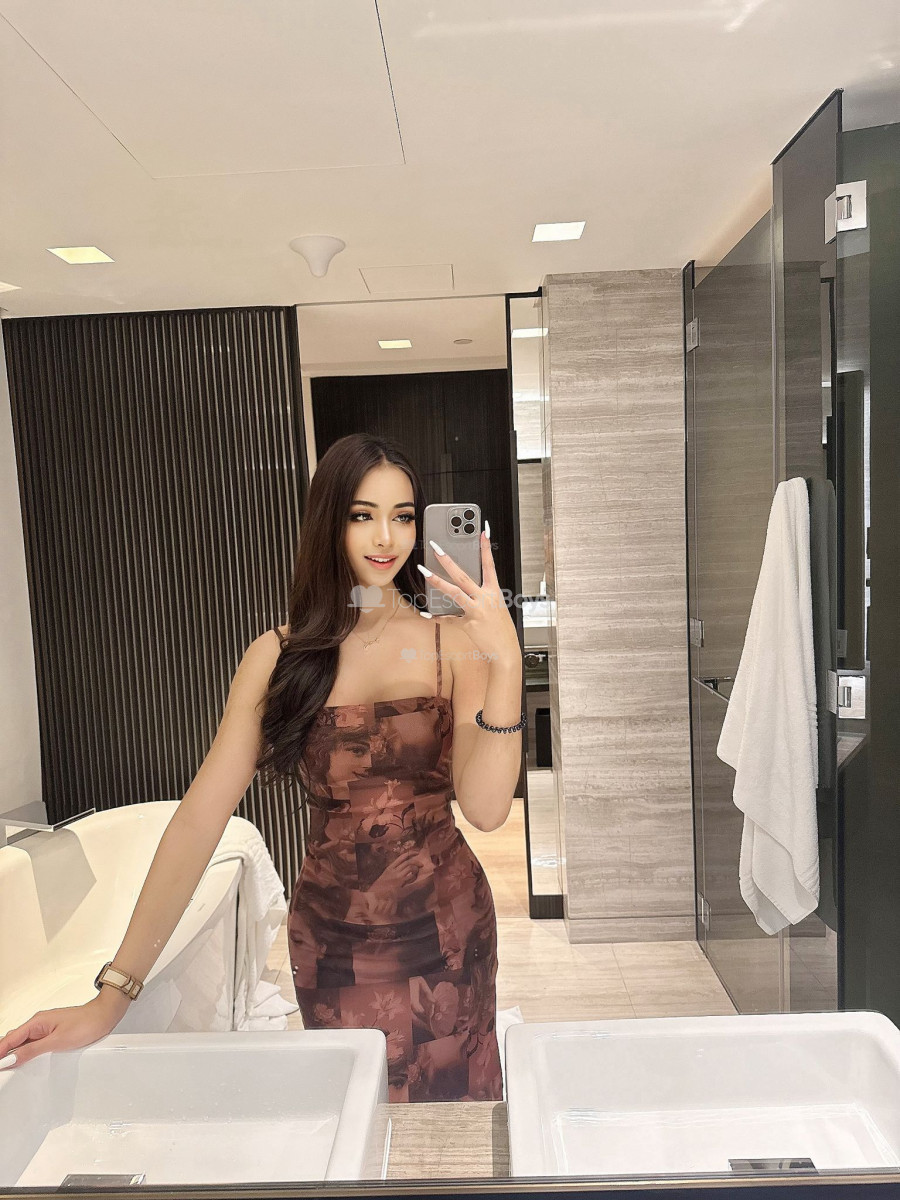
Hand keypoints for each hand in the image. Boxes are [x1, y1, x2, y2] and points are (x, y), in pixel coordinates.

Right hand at [0, 990, 128, 1068]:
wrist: (104, 1016)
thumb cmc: (85, 1024)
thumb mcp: (57, 1041)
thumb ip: (33, 1050)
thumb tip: (12, 1058)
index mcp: (36, 1022)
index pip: (9, 1039)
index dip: (0, 1053)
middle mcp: (38, 1024)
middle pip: (13, 1040)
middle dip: (4, 1054)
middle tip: (2, 1069)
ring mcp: (45, 1029)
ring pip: (23, 1043)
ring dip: (15, 1054)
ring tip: (9, 1068)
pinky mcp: (52, 1033)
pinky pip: (33, 1044)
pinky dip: (27, 1053)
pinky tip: (26, 1062)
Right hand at [368, 848, 422, 900]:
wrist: (375, 895)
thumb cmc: (379, 888)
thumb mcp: (384, 877)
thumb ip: (392, 872)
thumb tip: (402, 869)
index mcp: (389, 868)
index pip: (402, 857)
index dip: (411, 853)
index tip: (417, 852)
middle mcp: (394, 870)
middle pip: (408, 861)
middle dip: (416, 862)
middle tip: (421, 864)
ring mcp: (397, 876)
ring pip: (410, 867)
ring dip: (415, 869)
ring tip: (416, 873)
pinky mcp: (400, 883)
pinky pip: (411, 877)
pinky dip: (414, 877)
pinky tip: (413, 879)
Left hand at [420, 528, 519, 662]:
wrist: (505, 650)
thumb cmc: (501, 629)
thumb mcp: (497, 607)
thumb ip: (482, 595)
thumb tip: (466, 587)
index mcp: (494, 592)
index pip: (489, 565)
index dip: (486, 548)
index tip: (483, 531)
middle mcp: (485, 599)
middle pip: (463, 575)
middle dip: (448, 560)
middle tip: (436, 548)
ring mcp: (476, 611)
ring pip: (454, 592)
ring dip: (437, 581)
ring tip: (424, 571)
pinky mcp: (468, 625)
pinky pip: (448, 620)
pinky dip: (436, 618)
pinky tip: (425, 615)